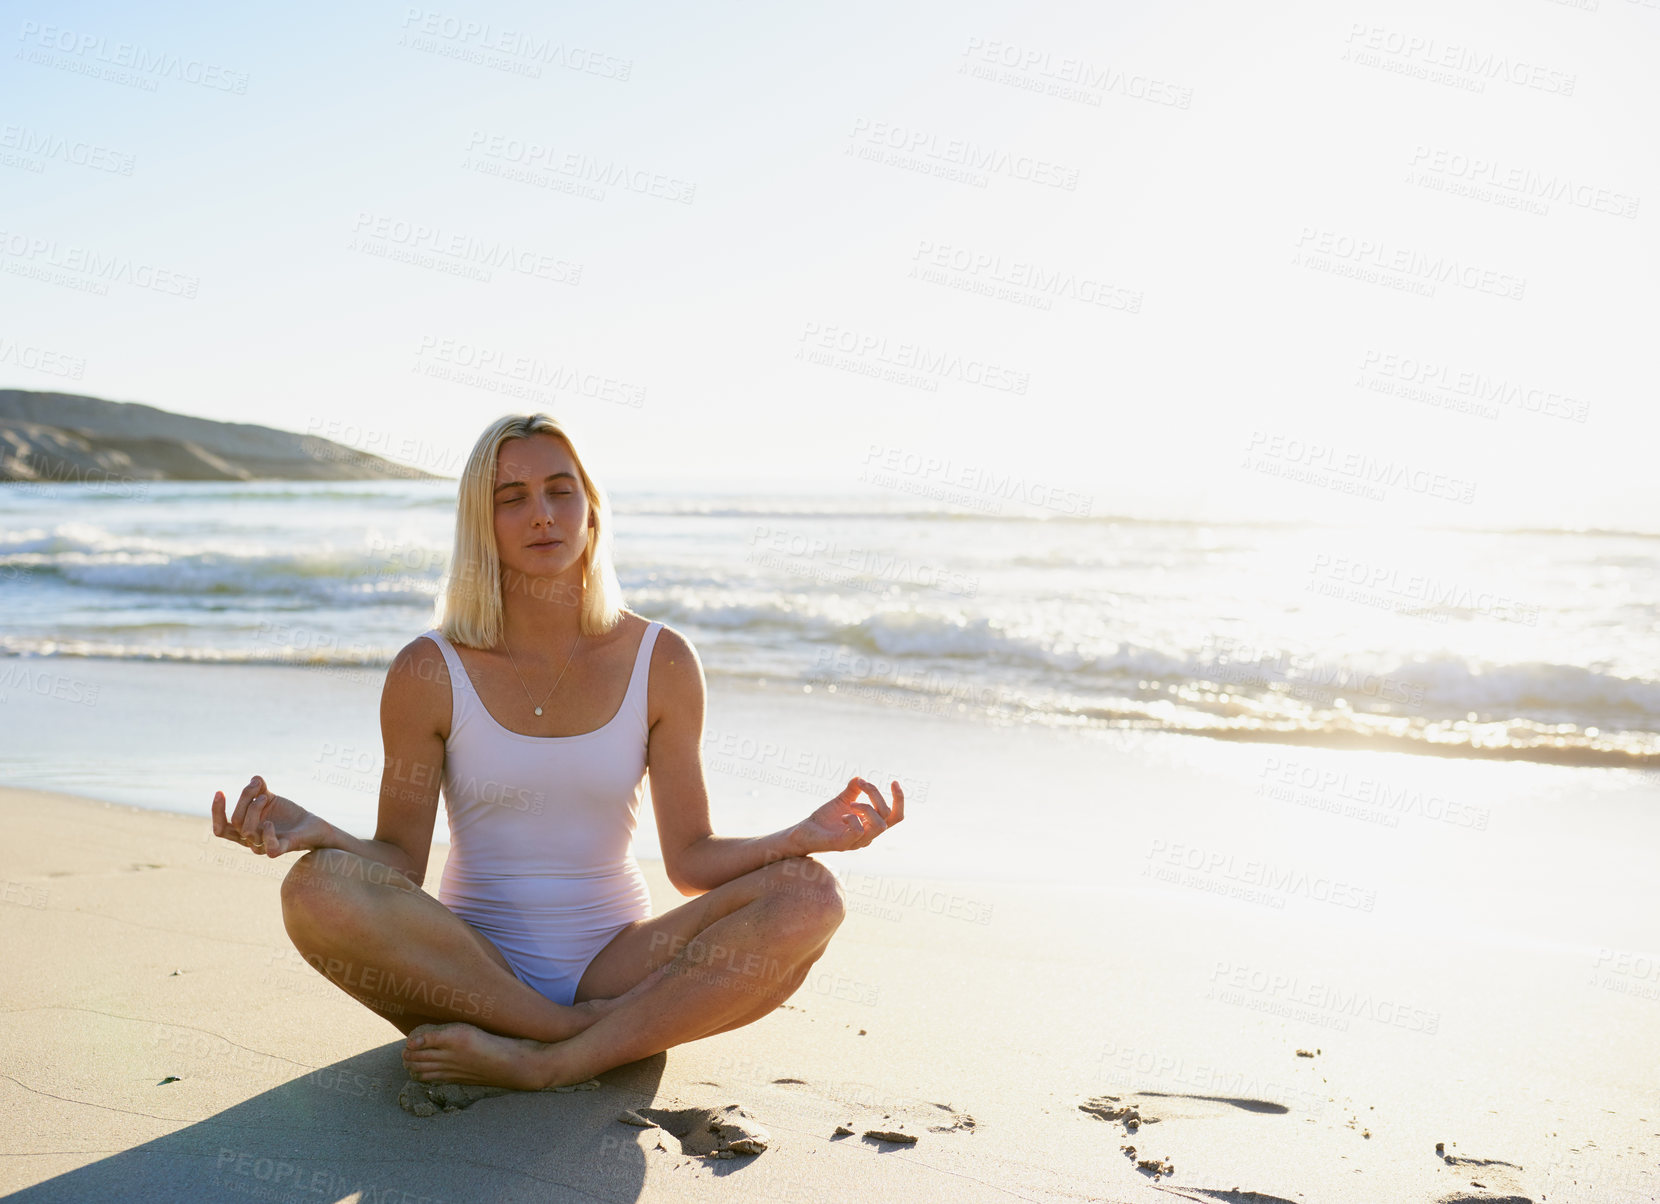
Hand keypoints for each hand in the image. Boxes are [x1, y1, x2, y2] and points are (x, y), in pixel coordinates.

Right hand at [211, 775, 328, 857]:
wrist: (311, 825)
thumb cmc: (287, 814)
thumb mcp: (270, 798)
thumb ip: (259, 790)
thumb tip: (254, 778)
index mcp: (244, 830)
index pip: (221, 828)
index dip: (217, 811)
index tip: (220, 792)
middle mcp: (251, 840)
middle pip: (235, 822)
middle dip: (243, 799)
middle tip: (257, 785)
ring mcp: (265, 846)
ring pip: (248, 831)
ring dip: (254, 809)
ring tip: (265, 797)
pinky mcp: (281, 848)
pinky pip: (270, 848)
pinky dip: (268, 834)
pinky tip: (269, 822)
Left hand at [789, 777, 903, 854]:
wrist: (804, 833)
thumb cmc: (825, 819)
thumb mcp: (842, 801)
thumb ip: (853, 790)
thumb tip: (860, 778)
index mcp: (871, 825)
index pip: (895, 816)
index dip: (899, 800)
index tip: (893, 782)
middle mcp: (868, 836)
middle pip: (887, 815)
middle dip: (876, 795)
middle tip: (861, 785)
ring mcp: (857, 842)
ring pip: (879, 825)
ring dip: (867, 807)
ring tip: (851, 803)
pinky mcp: (843, 844)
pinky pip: (858, 831)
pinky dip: (853, 818)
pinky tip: (843, 815)